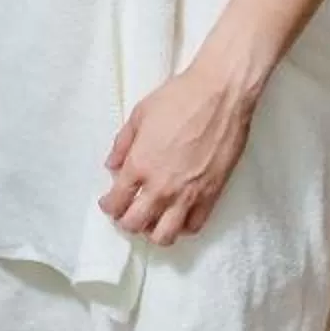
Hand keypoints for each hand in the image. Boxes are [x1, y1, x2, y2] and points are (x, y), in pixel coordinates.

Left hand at [101, 64, 256, 246]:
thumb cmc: (179, 98)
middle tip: (127, 213)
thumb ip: (122, 143)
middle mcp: (160, 186)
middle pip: (135, 224)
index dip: (108, 206)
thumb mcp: (140, 114)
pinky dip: (183, 227)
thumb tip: (112, 165)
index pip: (116, 202)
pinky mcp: (211, 194)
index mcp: (139, 165)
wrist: (221, 95)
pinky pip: (194, 226)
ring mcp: (187, 194)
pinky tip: (178, 216)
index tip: (109, 202)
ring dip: (153, 232)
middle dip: (126, 222)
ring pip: (164, 235)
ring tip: (152, 220)